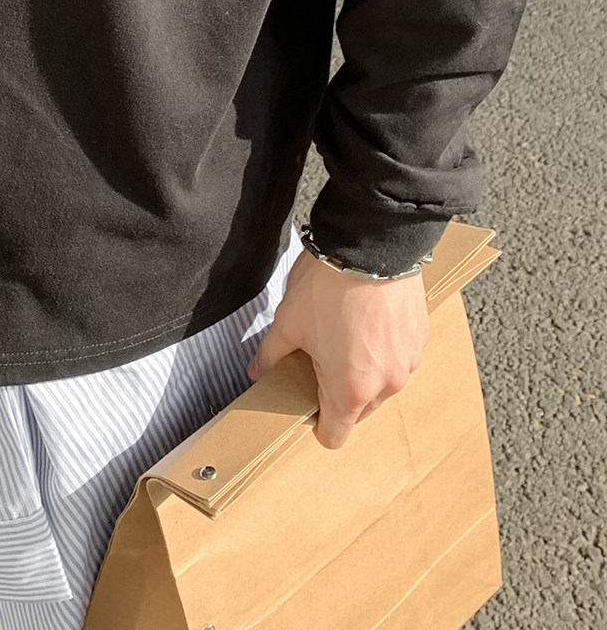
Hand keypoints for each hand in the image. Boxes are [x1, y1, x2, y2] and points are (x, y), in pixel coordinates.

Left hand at [247, 247, 429, 449]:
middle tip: (321, 357)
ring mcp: (408, 361)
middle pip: (359, 409)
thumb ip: (271, 354)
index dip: (318, 423)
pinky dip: (384, 346)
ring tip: (345, 332)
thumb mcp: (288, 321)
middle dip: (340, 391)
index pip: (335, 435)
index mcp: (349, 390)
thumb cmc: (327, 286)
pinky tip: (367, 318)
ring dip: (365, 368)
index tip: (309, 403)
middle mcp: (386, 384)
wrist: (368, 244)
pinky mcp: (421, 337)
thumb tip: (257, 370)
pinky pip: (400, 355)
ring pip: (382, 382)